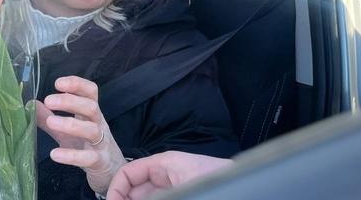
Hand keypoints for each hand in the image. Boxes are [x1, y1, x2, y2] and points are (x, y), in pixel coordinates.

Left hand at [36, 75, 125, 195]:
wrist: (111, 171)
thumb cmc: (87, 146)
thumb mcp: (67, 131)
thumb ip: (49, 118)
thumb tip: (30, 103)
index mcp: (91, 114)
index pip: (90, 92)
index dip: (77, 84)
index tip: (58, 83)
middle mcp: (99, 125)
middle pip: (91, 107)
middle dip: (71, 101)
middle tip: (49, 100)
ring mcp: (101, 143)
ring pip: (92, 130)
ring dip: (71, 124)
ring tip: (50, 122)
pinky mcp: (100, 162)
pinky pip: (89, 157)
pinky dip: (72, 156)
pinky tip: (55, 154)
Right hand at [106, 152, 233, 199]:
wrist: (246, 189)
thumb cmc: (216, 179)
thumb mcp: (176, 186)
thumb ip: (150, 194)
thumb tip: (125, 197)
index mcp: (163, 163)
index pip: (127, 173)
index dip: (114, 191)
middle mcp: (167, 175)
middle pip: (134, 190)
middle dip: (125, 199)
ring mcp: (174, 187)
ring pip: (146, 196)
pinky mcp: (182, 193)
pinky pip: (160, 197)